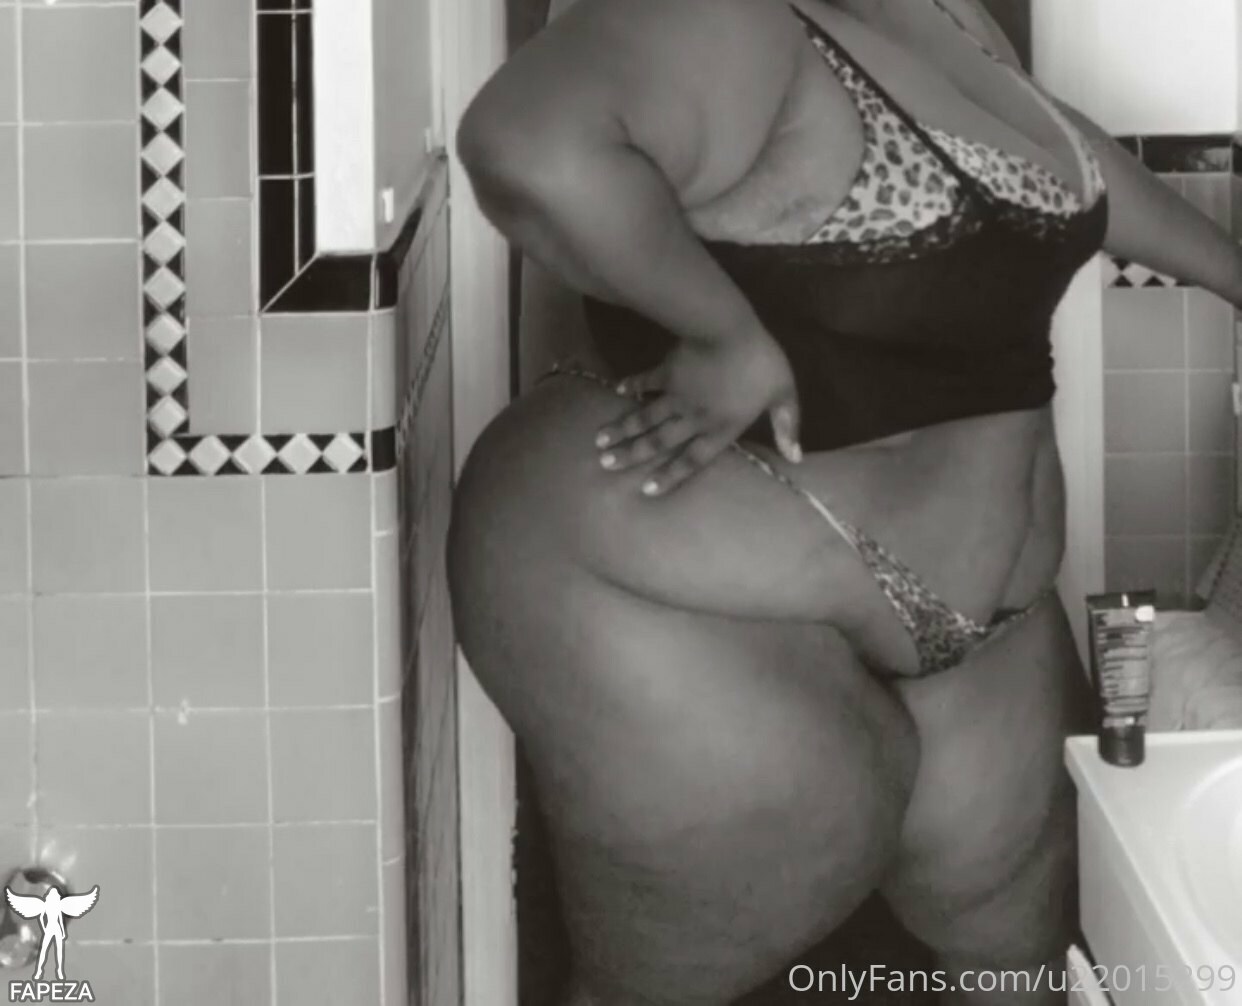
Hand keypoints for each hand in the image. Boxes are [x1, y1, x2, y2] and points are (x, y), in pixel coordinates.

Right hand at [594, 329, 801, 496]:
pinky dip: (632, 386)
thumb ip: (787, 425)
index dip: (670, 475)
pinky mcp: (667, 372)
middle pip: (659, 442)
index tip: (646, 489)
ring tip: (600, 441)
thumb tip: (795, 457)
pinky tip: (617, 391)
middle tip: (606, 464)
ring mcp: (676, 395)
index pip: (692, 460)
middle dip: (632, 455)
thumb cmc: (760, 364)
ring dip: (623, 430)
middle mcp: (693, 419)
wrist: (728, 330)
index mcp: (720, 429)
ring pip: (645, 418)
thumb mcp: (784, 394)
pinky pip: (646, 382)